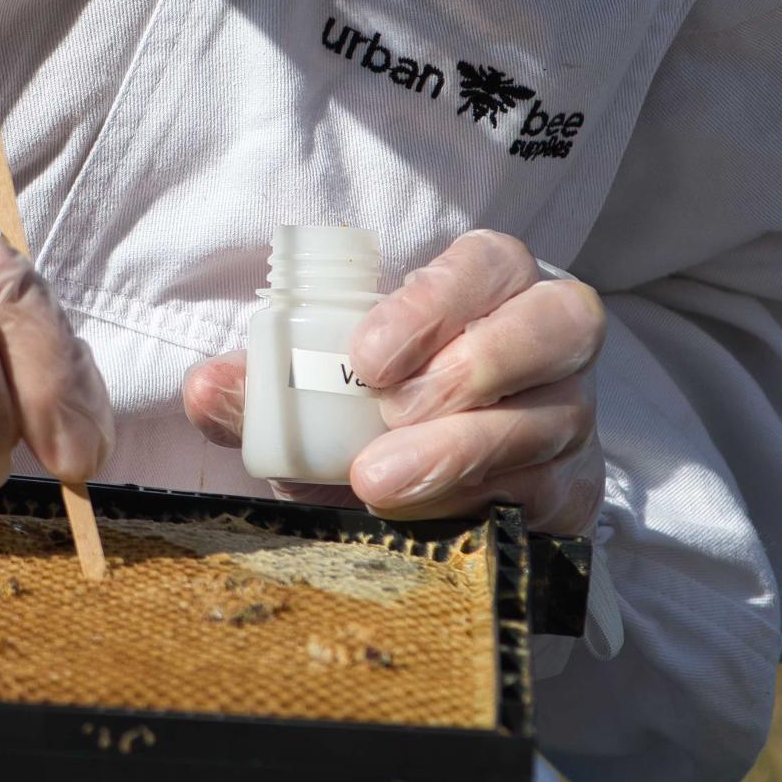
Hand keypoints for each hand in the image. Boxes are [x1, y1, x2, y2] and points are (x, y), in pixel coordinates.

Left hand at [183, 230, 604, 534]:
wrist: (424, 489)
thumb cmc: (373, 406)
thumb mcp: (316, 389)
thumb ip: (264, 386)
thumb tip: (204, 389)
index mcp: (491, 283)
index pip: (488, 262)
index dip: (434, 302)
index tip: (364, 359)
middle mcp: (550, 337)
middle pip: (556, 325)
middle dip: (465, 372)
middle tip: (384, 420)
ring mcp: (574, 414)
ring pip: (554, 418)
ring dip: (464, 451)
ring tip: (382, 484)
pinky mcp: (577, 491)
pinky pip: (554, 494)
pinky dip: (487, 503)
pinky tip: (428, 519)